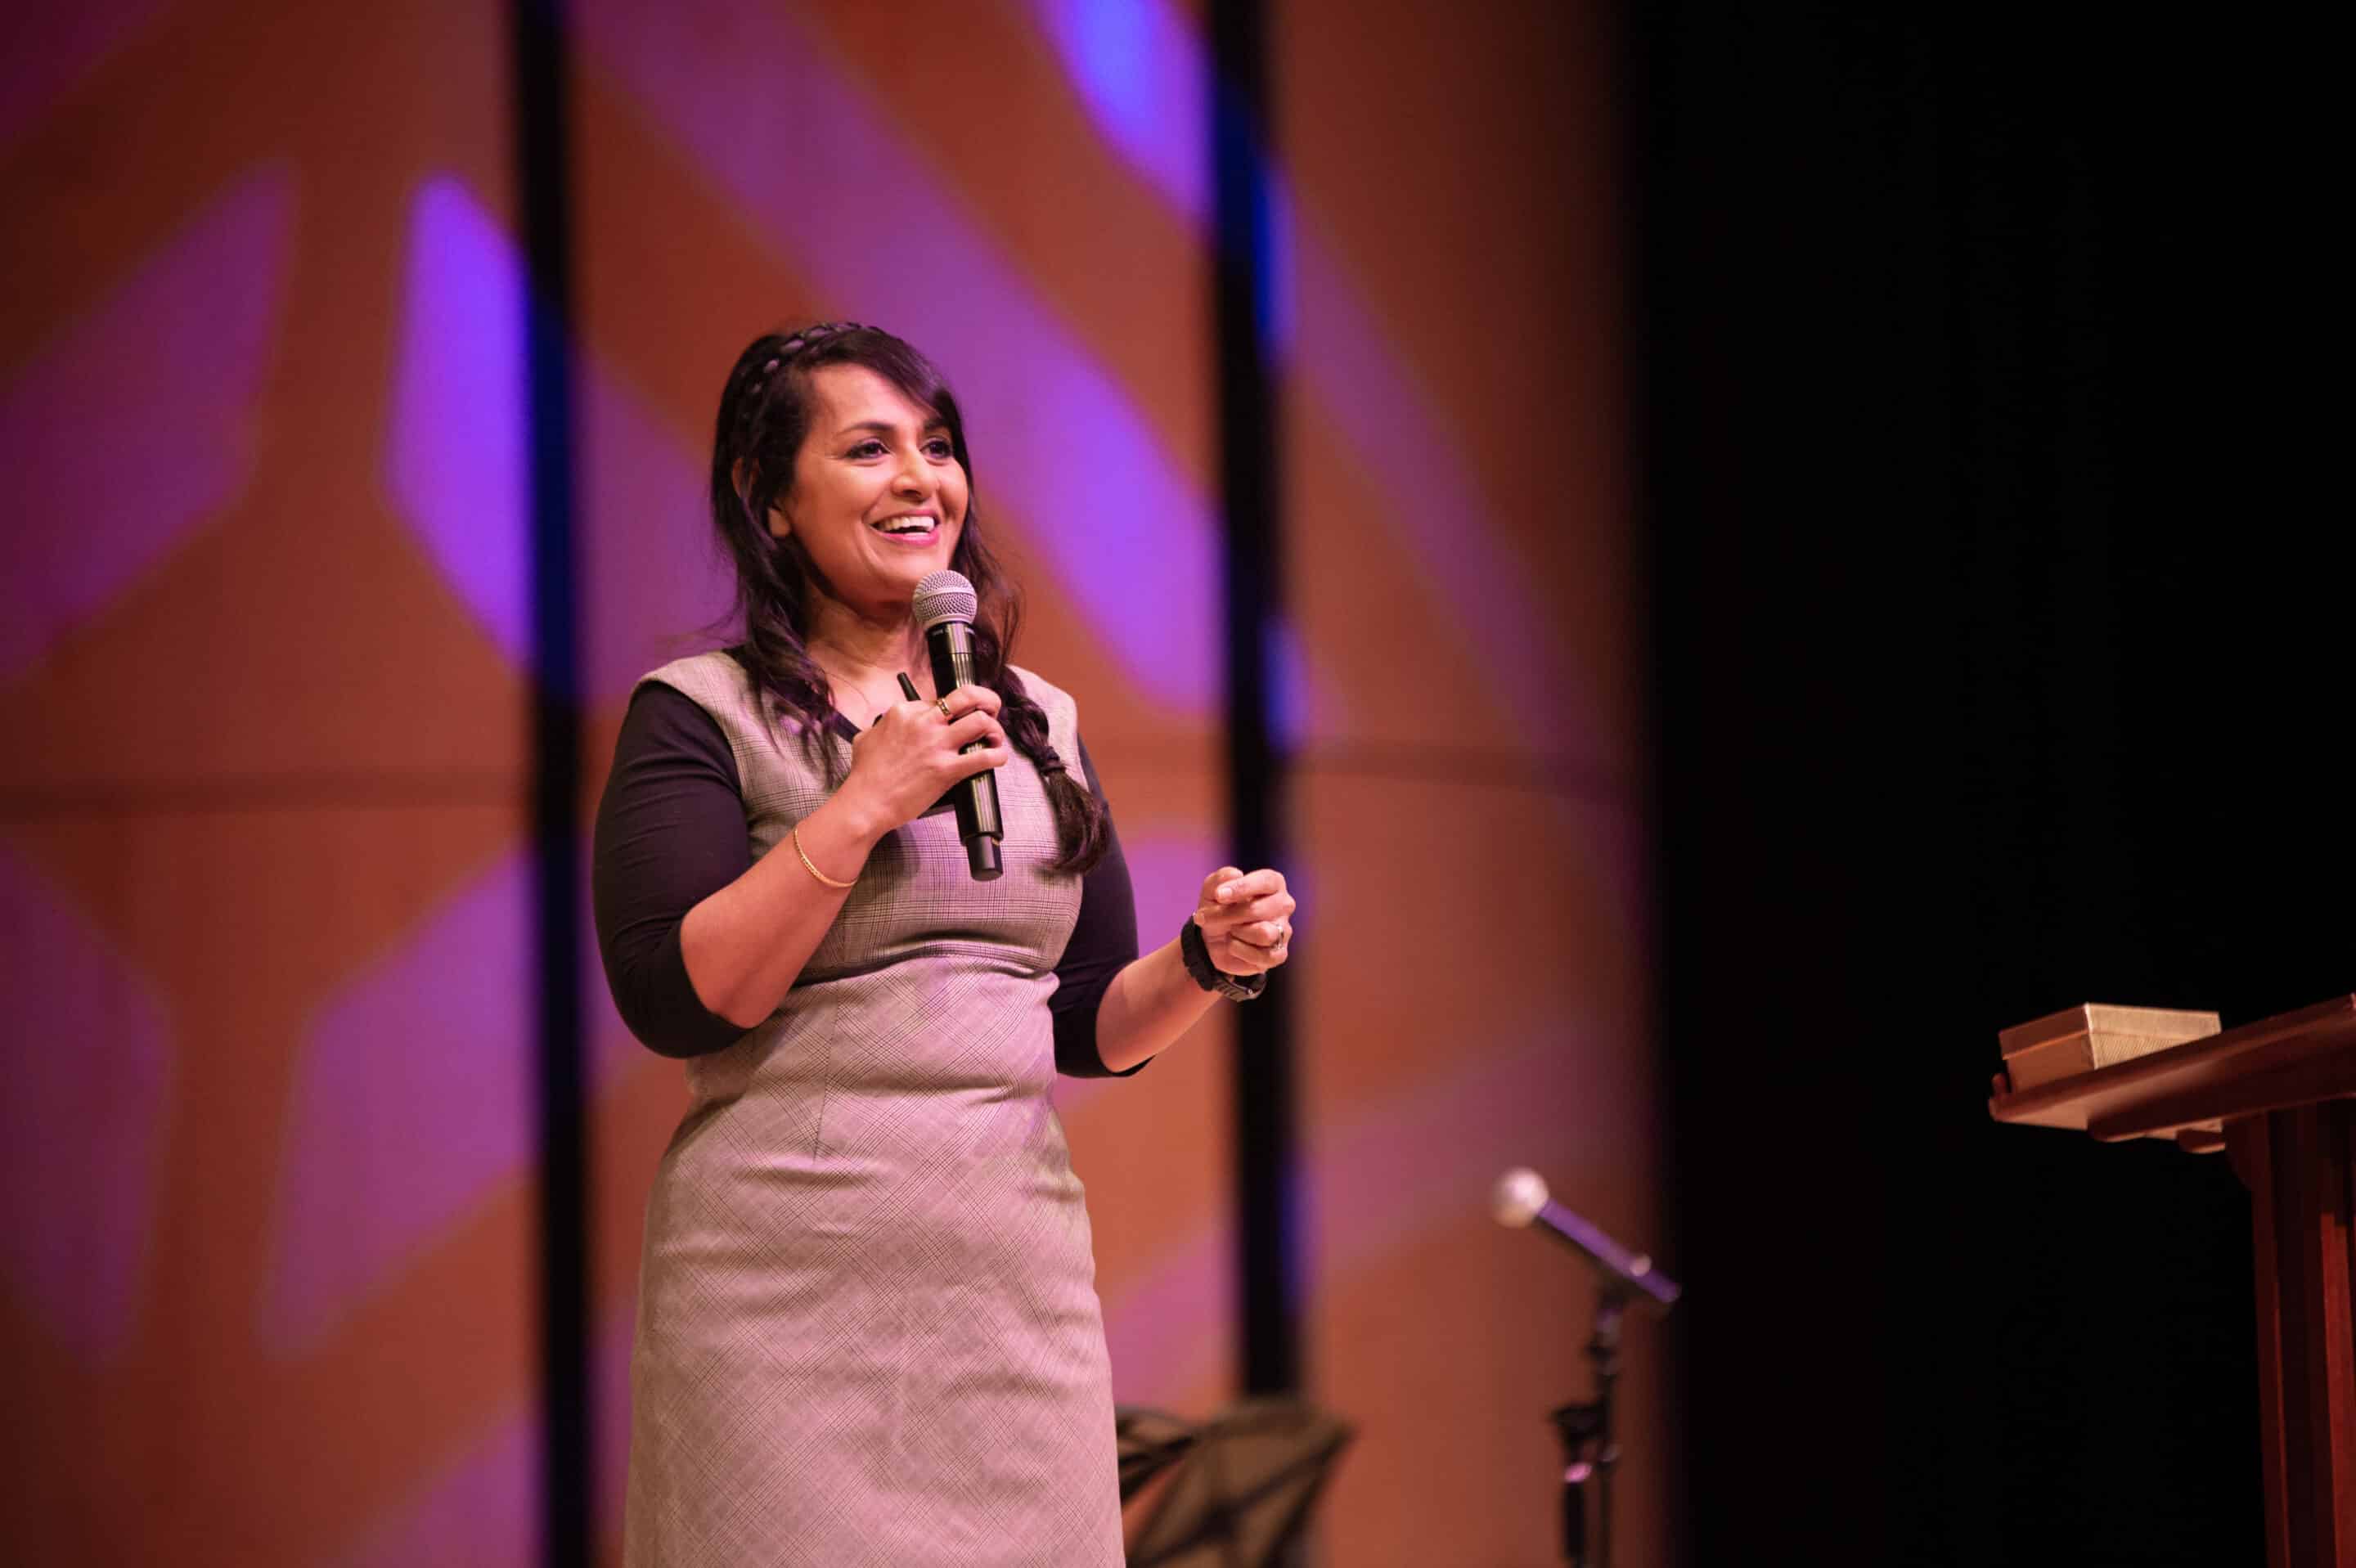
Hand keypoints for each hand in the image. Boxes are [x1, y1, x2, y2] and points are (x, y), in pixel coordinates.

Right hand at [839, 683, 1009, 833]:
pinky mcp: (947, 769)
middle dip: (986, 699)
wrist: (866, 803)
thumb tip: (886, 727)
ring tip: (994, 738)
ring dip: (994, 728)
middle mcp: (923, 723)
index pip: (940, 701)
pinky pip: (983, 757)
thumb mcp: (866, 738)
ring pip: (981, 721)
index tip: (956, 721)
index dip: (953, 711)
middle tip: (992, 709)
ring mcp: (937, 745)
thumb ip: (881, 727)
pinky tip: (998, 758)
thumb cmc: (864, 776)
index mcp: (904, 712)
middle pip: (967, 697)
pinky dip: (998, 756)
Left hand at [1193, 866, 1294, 975]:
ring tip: (1230, 931)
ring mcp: (1283, 930)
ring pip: (1264, 933)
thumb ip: (1221, 878)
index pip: (1265, 881)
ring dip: (1237, 933)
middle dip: (1227, 915)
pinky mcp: (1278, 954)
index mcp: (1273, 883)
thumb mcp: (1212, 890)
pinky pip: (1264, 955)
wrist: (1212, 939)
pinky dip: (1240, 951)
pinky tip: (1233, 945)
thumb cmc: (1218, 908)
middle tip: (1205, 918)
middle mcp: (1283, 905)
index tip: (1219, 895)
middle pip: (1258, 910)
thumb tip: (1236, 874)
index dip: (1241, 888)